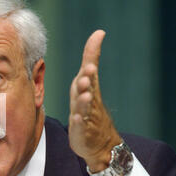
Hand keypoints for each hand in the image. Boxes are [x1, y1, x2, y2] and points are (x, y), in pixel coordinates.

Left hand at [69, 30, 121, 175]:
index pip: (90, 71)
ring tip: (84, 94)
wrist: (99, 141)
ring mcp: (85, 116)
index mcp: (87, 87)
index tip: (96, 43)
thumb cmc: (89, 107)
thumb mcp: (87, 82)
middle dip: (88, 80)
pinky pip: (79, 126)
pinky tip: (76, 119)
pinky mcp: (81, 130)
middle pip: (89, 88)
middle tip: (89, 71)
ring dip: (84, 100)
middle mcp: (88, 100)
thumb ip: (90, 59)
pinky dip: (78, 122)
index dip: (91, 58)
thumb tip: (98, 33)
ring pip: (85, 107)